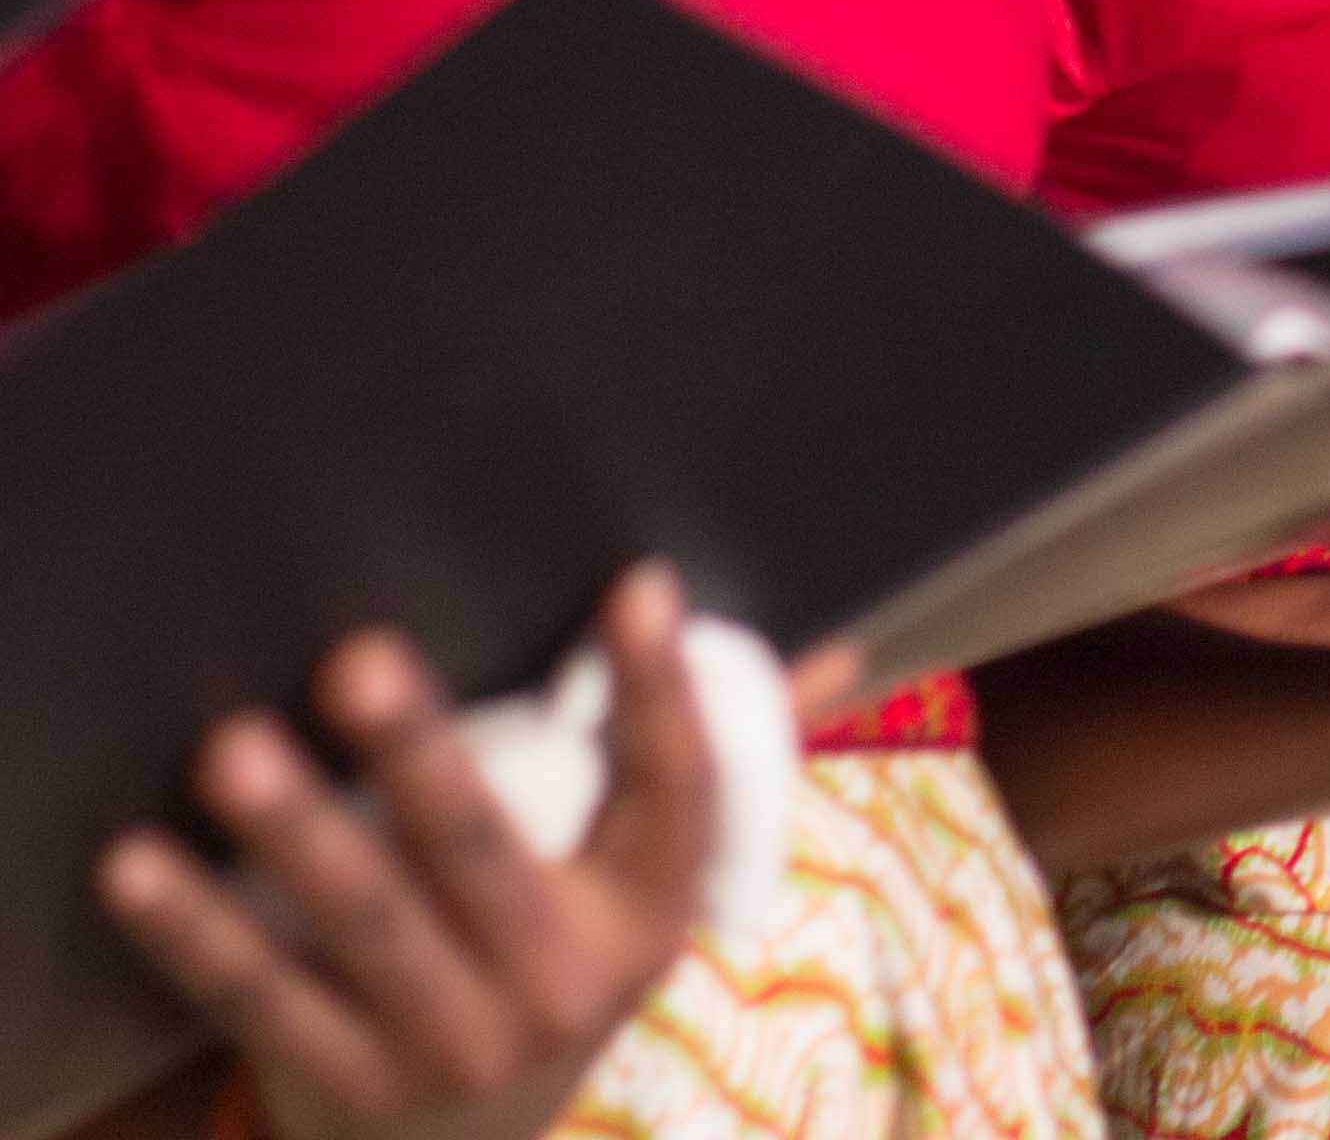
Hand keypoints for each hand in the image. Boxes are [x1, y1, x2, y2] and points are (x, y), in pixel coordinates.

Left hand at [100, 568, 716, 1139]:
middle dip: (419, 757)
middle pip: (484, 857)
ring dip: (296, 835)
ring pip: (365, 927)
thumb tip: (844, 651)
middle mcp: (561, 987)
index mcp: (650, 917)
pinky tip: (139, 865)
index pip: (681, 793)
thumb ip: (724, 767)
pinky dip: (194, 931)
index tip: (635, 589)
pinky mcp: (343, 1086)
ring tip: (234, 751)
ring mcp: (449, 1047)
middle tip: (355, 659)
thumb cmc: (560, 972)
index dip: (661, 692)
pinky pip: (261, 998)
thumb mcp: (643, 893)